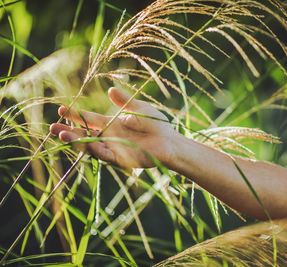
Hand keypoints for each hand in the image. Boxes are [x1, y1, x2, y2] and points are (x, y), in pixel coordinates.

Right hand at [50, 87, 177, 168]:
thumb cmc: (157, 125)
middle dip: (68, 131)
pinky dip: (95, 150)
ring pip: (90, 146)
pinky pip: (105, 155)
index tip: (61, 109)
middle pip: (84, 135)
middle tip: (52, 126)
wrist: (171, 142)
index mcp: (112, 124)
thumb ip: (124, 101)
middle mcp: (109, 137)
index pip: (89, 119)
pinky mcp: (121, 159)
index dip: (75, 115)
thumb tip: (110, 89)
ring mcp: (114, 149)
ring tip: (61, 135)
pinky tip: (86, 144)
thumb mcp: (139, 109)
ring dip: (76, 142)